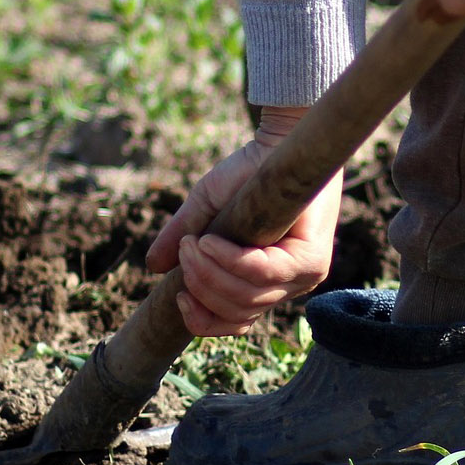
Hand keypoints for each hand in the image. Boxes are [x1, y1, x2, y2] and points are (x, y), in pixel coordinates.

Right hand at [146, 107, 343, 336]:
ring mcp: (303, 277)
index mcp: (266, 284)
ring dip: (208, 272)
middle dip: (199, 286)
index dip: (202, 320)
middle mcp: (289, 287)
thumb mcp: (205, 209)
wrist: (277, 141)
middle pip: (236, 313)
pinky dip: (228, 260)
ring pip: (247, 298)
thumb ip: (182, 238)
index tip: (179, 295)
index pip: (235, 324)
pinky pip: (261, 274)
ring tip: (194, 243)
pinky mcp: (311, 261)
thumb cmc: (246, 173)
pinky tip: (210, 241)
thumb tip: (152, 266)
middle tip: (185, 251)